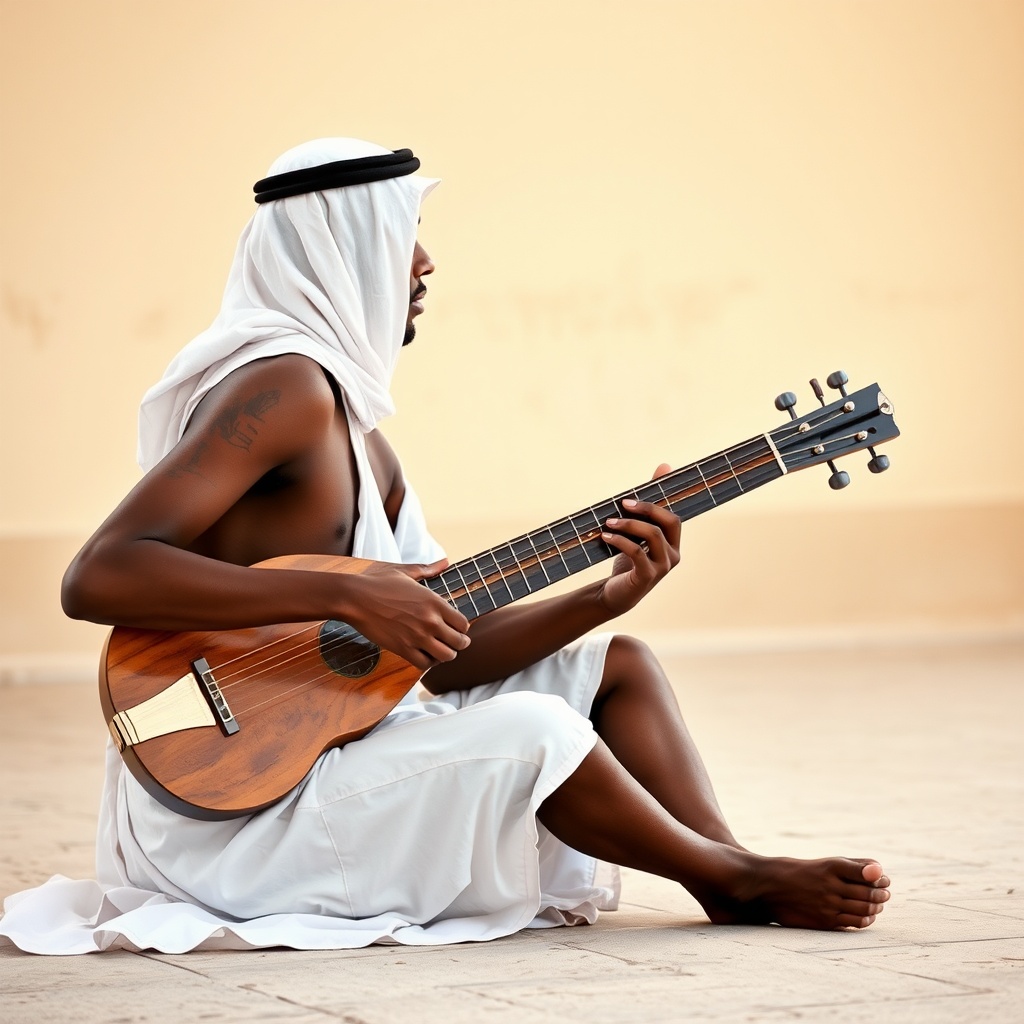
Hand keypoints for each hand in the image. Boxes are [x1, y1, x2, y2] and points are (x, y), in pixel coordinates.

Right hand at [341, 559, 470, 669]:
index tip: (456, 627)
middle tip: (454, 643)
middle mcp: (430, 621)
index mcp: (434, 602)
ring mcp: (417, 637)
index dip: (462, 628)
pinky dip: (428, 663)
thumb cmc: (378, 582)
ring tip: (440, 650)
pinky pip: (424, 664)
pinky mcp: (402, 648)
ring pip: (446, 656)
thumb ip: (428, 569)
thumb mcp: (405, 571)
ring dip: (445, 655)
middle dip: (459, 644)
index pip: (463, 623)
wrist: (355, 598)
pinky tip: (424, 655)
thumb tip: (444, 561)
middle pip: (459, 642)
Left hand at [598, 465, 680, 616]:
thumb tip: (664, 466)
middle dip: (646, 509)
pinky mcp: (647, 577)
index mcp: (673, 543)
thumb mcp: (637, 531)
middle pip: (669, 522)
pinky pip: (637, 553)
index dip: (656, 503)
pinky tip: (605, 537)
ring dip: (628, 524)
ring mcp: (662, 567)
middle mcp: (673, 554)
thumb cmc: (628, 560)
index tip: (629, 496)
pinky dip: (620, 541)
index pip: (673, 517)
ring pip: (653, 536)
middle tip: (623, 503)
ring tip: (608, 522)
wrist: (615, 594)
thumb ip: (648, 504)